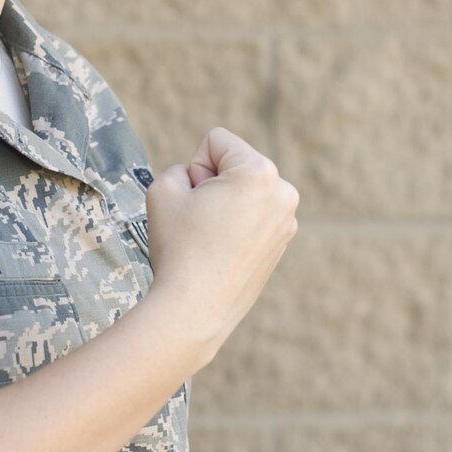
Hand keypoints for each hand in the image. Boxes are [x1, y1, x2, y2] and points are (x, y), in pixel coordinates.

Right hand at [139, 127, 299, 369]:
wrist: (195, 310)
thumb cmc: (179, 248)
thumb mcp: (163, 189)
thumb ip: (182, 169)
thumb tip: (208, 184)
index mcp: (260, 173)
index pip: (217, 142)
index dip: (194, 166)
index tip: (193, 200)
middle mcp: (283, 192)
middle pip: (235, 165)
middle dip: (213, 184)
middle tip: (202, 221)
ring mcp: (288, 220)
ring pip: (244, 191)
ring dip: (226, 205)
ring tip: (213, 238)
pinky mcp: (282, 242)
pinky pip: (252, 215)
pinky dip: (237, 225)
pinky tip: (224, 251)